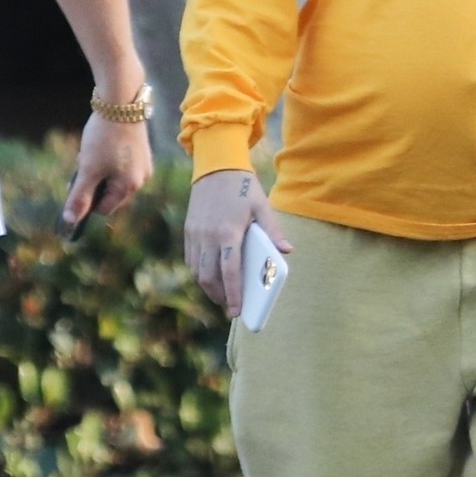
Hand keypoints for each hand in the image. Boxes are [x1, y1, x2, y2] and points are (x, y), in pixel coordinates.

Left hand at [60, 112, 152, 233]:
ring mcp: (143, 164)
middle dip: (94, 183)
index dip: (86, 200)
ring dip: (100, 171)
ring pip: (114, 178)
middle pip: (110, 194)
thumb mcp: (87, 169)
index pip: (103, 208)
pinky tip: (102, 144)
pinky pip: (121, 165)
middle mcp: (141, 179)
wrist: (121, 102)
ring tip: (92, 152)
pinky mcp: (141, 150)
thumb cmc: (104, 138)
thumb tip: (70, 222)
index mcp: (129, 187)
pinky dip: (108, 160)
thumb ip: (79, 197)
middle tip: (84, 164)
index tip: (76, 183)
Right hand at [184, 168, 290, 318]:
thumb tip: (287, 251)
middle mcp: (208, 236)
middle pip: (209, 277)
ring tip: (221, 294)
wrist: (215, 166)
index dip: (233, 294)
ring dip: (208, 286)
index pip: (229, 272)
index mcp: (228, 232)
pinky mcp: (188, 230)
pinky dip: (200, 272)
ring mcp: (195, 234)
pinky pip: (191, 259)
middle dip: (219, 296)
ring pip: (197, 271)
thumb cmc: (243, 187)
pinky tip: (211, 275)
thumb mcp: (262, 206)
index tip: (236, 311)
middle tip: (230, 306)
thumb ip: (273, 231)